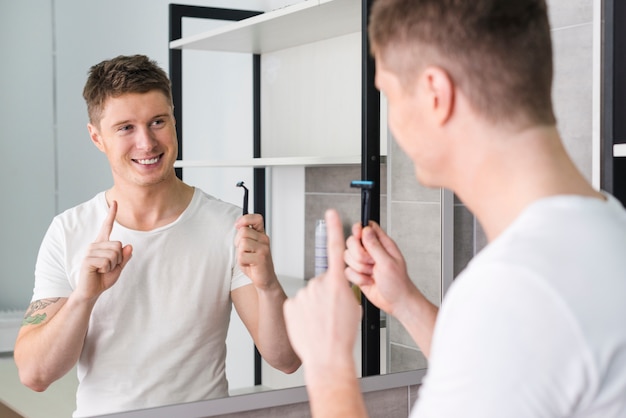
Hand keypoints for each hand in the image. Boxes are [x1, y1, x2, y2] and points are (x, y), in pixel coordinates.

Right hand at [78, 201, 132, 300]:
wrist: (91, 291)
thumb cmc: (103, 279)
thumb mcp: (119, 267)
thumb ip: (124, 257)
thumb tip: (129, 246)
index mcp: (103, 244)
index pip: (108, 226)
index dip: (112, 214)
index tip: (115, 202)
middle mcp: (95, 244)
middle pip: (119, 245)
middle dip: (118, 260)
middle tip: (108, 268)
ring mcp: (90, 251)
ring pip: (114, 254)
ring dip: (112, 265)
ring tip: (102, 270)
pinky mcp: (87, 259)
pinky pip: (107, 262)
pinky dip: (107, 270)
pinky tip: (98, 272)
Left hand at [234, 213, 276, 288]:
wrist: (265, 280)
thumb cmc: (255, 264)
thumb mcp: (248, 247)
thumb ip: (244, 236)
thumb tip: (238, 226)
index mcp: (261, 235)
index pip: (256, 218)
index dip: (245, 219)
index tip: (238, 225)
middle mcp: (264, 240)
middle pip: (243, 231)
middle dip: (237, 242)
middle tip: (244, 251)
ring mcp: (264, 248)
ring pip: (242, 243)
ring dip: (240, 253)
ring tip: (247, 258)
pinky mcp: (261, 258)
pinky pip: (242, 256)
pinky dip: (241, 262)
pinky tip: (249, 264)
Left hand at [284, 209, 361, 368]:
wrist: (327, 357)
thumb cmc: (342, 336)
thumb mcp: (352, 308)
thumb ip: (342, 291)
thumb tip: (334, 286)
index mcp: (337, 284)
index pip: (335, 250)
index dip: (334, 230)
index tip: (331, 213)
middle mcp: (319, 284)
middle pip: (321, 282)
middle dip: (325, 295)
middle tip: (330, 315)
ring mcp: (303, 294)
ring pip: (309, 294)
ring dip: (314, 306)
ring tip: (319, 323)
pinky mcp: (290, 305)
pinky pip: (298, 304)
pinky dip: (302, 313)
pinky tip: (308, 325)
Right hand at [344, 221, 416, 316]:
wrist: (396, 302)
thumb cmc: (398, 283)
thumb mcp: (387, 262)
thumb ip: (375, 245)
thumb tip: (366, 229)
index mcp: (382, 244)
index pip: (367, 227)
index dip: (360, 230)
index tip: (360, 239)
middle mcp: (372, 251)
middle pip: (352, 241)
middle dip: (359, 254)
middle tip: (371, 262)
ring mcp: (364, 262)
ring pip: (348, 257)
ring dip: (359, 268)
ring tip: (371, 273)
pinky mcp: (358, 273)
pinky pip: (348, 271)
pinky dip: (357, 278)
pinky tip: (368, 280)